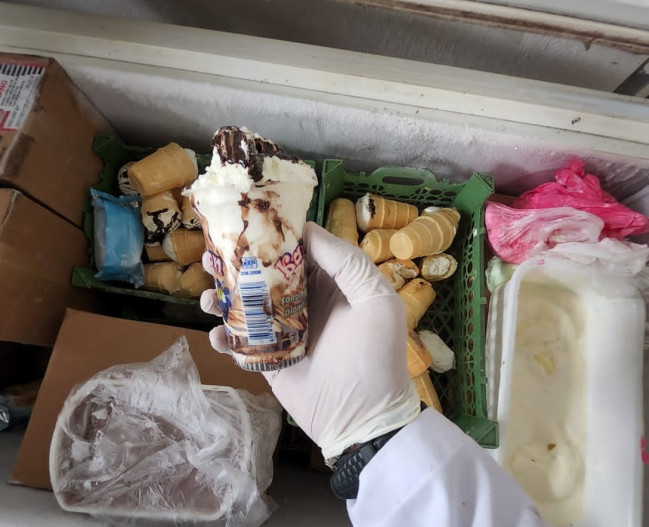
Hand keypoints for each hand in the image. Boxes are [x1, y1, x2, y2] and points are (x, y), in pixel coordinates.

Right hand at [201, 222, 420, 459]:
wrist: (362, 418)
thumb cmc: (374, 356)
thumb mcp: (376, 301)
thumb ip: (347, 262)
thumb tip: (308, 229)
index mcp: (330, 284)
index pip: (297, 251)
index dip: (272, 236)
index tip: (245, 223)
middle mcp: (304, 303)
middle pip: (264, 274)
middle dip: (236, 263)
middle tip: (212, 257)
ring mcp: (283, 332)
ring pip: (246, 305)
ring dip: (223, 298)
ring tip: (208, 297)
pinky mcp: (267, 360)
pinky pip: (240, 343)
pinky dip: (223, 337)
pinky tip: (216, 335)